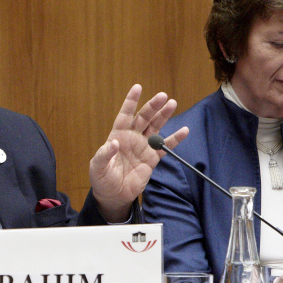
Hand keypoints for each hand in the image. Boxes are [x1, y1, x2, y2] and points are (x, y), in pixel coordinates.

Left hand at [89, 84, 188, 222]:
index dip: (131, 102)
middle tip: (163, 96)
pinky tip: (184, 130)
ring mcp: (143, 147)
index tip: (138, 88)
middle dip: (153, 106)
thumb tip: (114, 143)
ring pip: (156, 127)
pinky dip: (175, 139)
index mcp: (118, 135)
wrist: (114, 195)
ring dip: (164, 116)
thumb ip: (105, 154)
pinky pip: (165, 147)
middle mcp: (132, 137)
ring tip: (172, 104)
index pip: (125, 115)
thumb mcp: (98, 167)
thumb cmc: (102, 178)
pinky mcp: (152, 158)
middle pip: (144, 118)